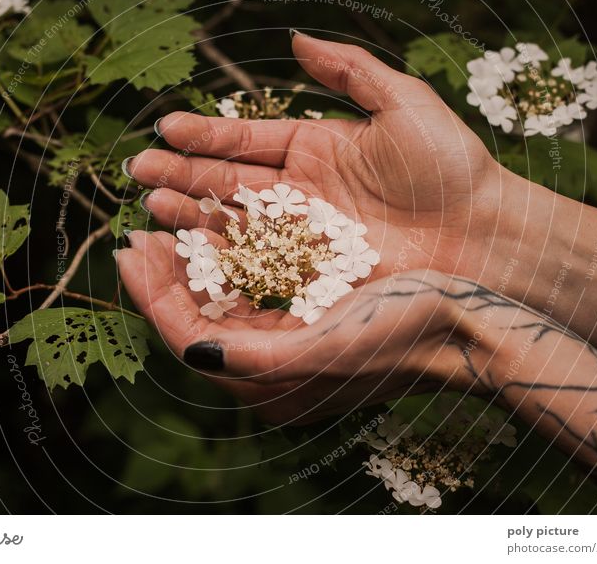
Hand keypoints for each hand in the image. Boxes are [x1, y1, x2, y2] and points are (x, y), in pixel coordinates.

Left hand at [116, 229, 479, 424]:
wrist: (466, 325)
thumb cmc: (403, 338)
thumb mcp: (326, 353)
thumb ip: (253, 360)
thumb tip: (190, 350)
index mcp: (270, 380)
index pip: (188, 337)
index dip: (151, 295)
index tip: (130, 250)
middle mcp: (272, 357)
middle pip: (197, 313)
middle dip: (164, 272)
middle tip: (140, 230)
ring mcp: (289, 328)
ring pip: (221, 289)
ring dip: (193, 252)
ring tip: (169, 215)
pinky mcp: (309, 302)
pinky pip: (253, 274)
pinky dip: (230, 247)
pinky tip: (220, 218)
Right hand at [126, 32, 506, 283]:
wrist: (484, 233)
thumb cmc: (450, 167)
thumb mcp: (403, 103)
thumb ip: (349, 69)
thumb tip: (297, 38)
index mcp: (317, 148)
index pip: (248, 140)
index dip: (206, 135)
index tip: (166, 128)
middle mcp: (303, 192)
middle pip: (230, 182)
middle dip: (183, 175)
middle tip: (140, 171)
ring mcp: (304, 235)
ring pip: (235, 223)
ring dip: (191, 213)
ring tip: (152, 204)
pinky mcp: (311, 272)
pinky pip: (258, 262)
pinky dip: (222, 256)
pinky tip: (188, 247)